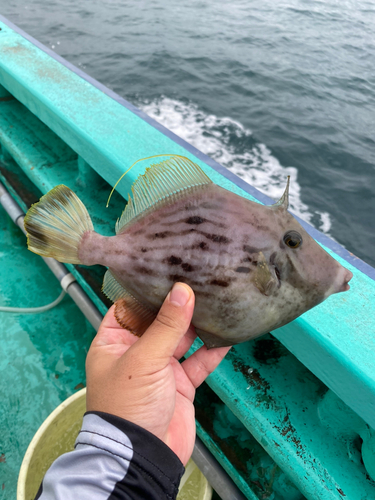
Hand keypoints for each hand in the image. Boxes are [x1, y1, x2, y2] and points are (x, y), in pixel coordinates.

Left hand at [86, 283, 230, 464]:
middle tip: (198, 281)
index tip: (166, 270)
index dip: (145, 291)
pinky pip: (198, 362)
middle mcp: (136, 353)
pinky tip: (226, 336)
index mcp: (114, 343)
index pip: (128, 308)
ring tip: (215, 302)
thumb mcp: (144, 359)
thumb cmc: (128, 405)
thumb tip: (182, 290)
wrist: (144, 456)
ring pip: (181, 340)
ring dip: (197, 326)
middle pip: (158, 322)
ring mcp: (159, 369)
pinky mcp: (180, 384)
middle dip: (177, 305)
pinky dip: (211, 351)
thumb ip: (166, 325)